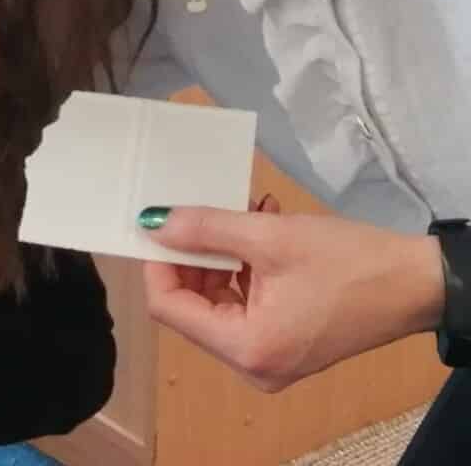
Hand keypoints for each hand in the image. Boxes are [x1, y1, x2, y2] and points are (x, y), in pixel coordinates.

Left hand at [140, 202, 445, 391]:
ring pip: (215, 298)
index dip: (158, 262)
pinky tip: (260, 225)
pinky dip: (243, 264)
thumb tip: (154, 222)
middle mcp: (252, 364)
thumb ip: (205, 228)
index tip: (164, 221)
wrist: (418, 283)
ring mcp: (269, 356)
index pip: (168, 307)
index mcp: (246, 348)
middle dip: (194, 253)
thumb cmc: (347, 262)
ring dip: (220, 251)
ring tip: (245, 211)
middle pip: (191, 305)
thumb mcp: (269, 236)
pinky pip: (243, 302)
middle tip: (208, 210)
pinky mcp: (285, 341)